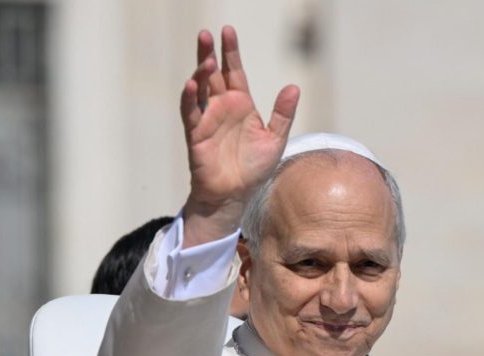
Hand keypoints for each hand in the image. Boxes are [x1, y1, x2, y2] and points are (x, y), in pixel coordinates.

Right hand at [180, 26, 299, 246]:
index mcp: (241, 104)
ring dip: (199, 73)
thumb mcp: (275, 139)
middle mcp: (221, 107)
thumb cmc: (254, 169)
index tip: (227, 31)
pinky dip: (189, 98)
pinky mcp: (196, 134)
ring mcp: (207, 119)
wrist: (236, 195)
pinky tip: (192, 85)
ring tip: (204, 59)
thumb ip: (283, 114)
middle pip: (213, 74)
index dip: (230, 52)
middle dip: (208, 53)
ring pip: (200, 89)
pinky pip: (190, 113)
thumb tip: (294, 86)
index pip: (234, 71)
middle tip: (205, 34)